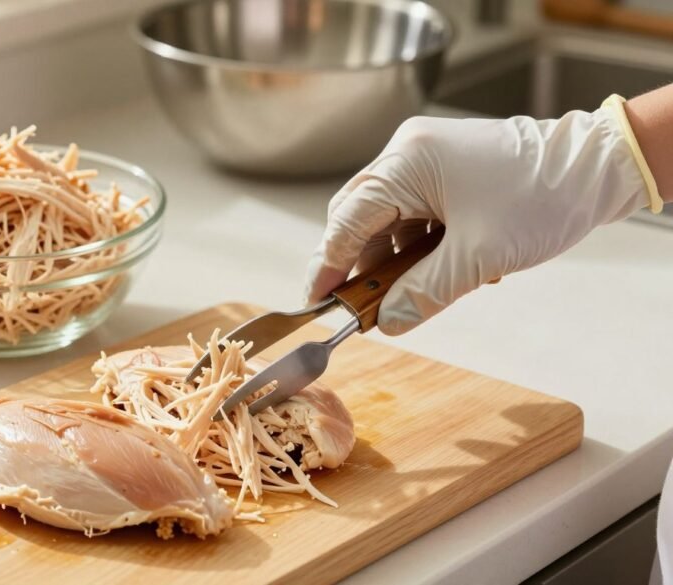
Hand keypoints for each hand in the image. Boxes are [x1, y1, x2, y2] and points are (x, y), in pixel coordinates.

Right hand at [304, 107, 649, 334]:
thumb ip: (423, 293)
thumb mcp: (476, 258)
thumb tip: (387, 323)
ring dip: (391, 259)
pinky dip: (415, 245)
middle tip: (356, 306)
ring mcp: (425, 157)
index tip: (316, 304)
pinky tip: (436, 271)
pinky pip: (412, 211)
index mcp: (405, 163)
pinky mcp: (443, 168)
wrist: (597, 168)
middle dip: (357, 265)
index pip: (346, 221)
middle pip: (359, 217)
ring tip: (406, 295)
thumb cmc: (540, 199)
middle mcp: (406, 153)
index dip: (328, 267)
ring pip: (386, 217)